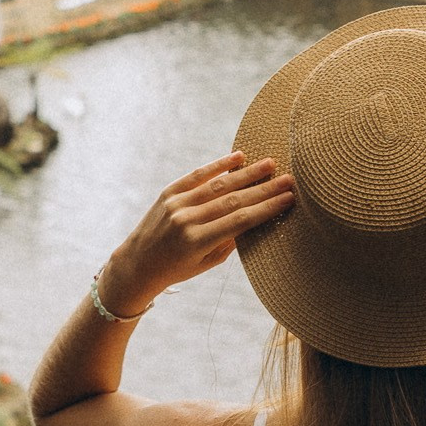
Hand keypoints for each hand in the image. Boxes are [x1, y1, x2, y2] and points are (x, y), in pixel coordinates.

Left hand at [102, 152, 294, 310]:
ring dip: (247, 173)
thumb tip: (255, 217)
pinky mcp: (168, 193)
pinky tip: (238, 157)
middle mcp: (186, 220)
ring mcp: (176, 204)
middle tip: (289, 179)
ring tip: (269, 164)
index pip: (240, 221)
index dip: (267, 208)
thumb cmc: (177, 268)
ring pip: (218, 184)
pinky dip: (218, 165)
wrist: (137, 263)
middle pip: (234, 200)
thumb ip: (229, 241)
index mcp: (197, 241)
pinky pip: (197, 175)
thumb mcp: (206, 263)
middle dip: (264, 189)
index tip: (289, 199)